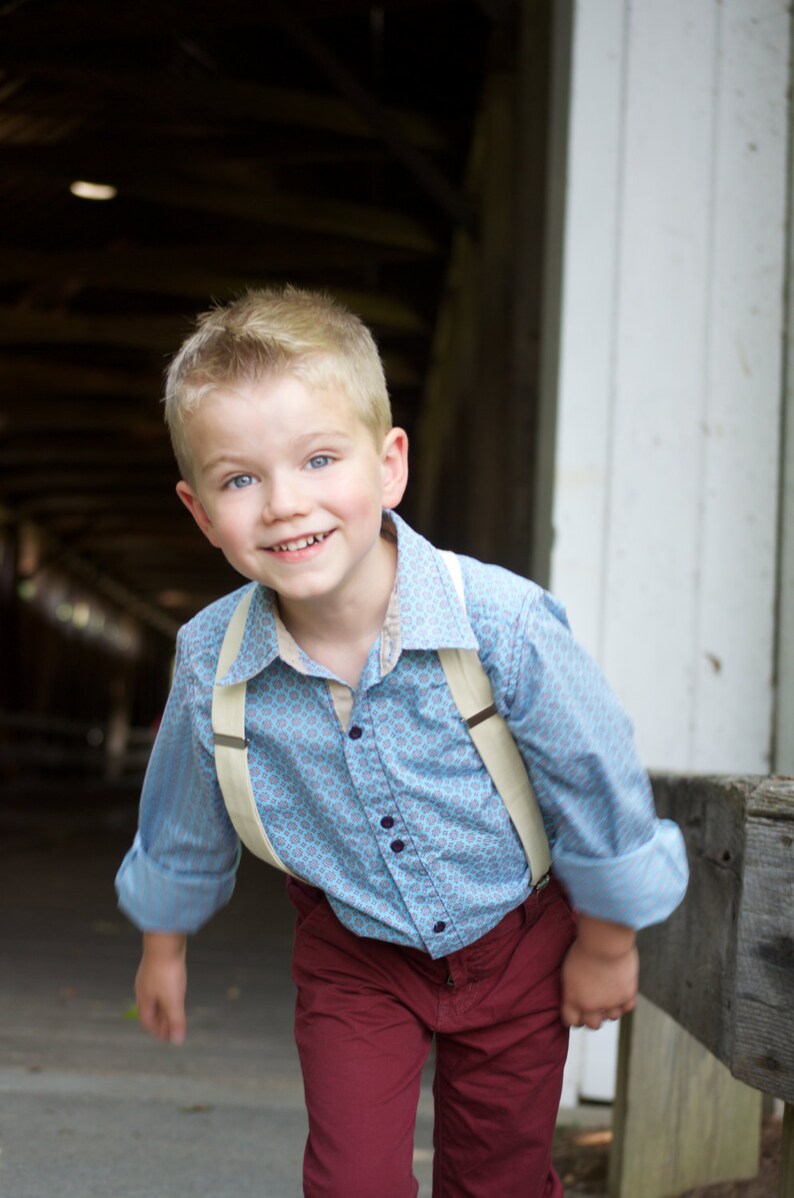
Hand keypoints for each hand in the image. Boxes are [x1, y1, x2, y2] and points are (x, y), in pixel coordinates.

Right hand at [135, 932, 187, 1044]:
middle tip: (172, 1029)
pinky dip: (166, 994)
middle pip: (150, 1011)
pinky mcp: (157, 966)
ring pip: (154, 997)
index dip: (157, 1032)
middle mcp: (143, 989)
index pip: (147, 1022)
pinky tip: (174, 990)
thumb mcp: (174, 1000)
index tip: (168, 1038)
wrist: (165, 941)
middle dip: (161, 1022)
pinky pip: (159, 986)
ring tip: (173, 1012)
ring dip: (163, 1008)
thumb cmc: (167, 972)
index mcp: (143, 999)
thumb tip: (177, 1042)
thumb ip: (175, 1021)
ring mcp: (148, 977)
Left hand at [561, 915, 637, 1029]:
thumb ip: (571, 987)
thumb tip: (575, 995)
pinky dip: (625, 1003)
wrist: (604, 941)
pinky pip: (627, 1007)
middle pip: (592, 1024)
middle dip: (592, 1018)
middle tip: (594, 1009)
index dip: (574, 1018)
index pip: (571, 1021)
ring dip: (610, 1010)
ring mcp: (610, 1002)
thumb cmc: (583, 947)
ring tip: (609, 998)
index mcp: (572, 998)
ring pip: (611, 1017)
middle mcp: (591, 1005)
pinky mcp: (627, 995)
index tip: (576, 1015)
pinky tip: (621, 994)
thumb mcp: (568, 968)